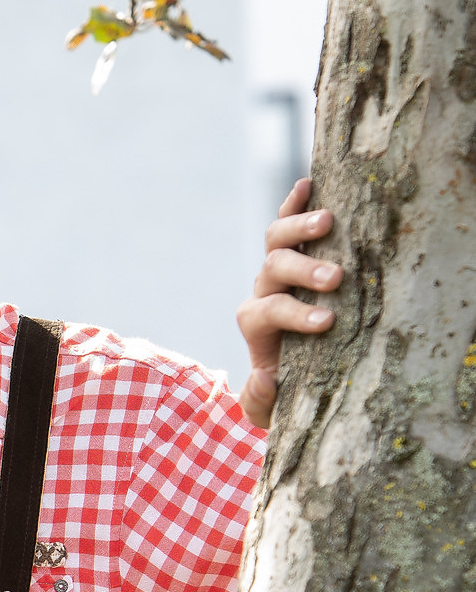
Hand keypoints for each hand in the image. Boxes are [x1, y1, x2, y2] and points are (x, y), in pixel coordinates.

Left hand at [236, 179, 342, 429]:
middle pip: (273, 269)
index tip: (326, 323)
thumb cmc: (283, 389)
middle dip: (303, 272)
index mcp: (255, 323)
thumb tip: (263, 378)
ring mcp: (276, 268)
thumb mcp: (268, 409)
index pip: (268, 312)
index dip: (294, 315)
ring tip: (329, 221)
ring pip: (278, 240)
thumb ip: (260, 401)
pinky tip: (308, 182)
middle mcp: (263, 290)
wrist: (285, 371)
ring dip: (301, 227)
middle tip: (335, 279)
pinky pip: (286, 221)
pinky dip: (293, 202)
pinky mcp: (293, 251)